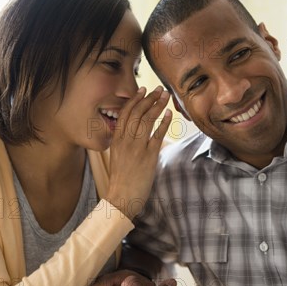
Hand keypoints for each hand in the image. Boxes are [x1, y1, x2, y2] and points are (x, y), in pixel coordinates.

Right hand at [106, 86, 171, 218]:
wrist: (121, 196)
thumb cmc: (121, 178)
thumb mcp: (117, 155)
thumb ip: (124, 142)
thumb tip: (133, 131)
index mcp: (117, 139)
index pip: (126, 113)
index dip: (135, 99)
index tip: (143, 90)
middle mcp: (126, 140)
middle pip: (138, 112)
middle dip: (150, 98)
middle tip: (159, 89)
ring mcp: (137, 147)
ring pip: (147, 120)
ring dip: (158, 105)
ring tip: (166, 96)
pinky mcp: (149, 156)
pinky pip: (157, 135)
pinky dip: (164, 123)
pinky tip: (169, 114)